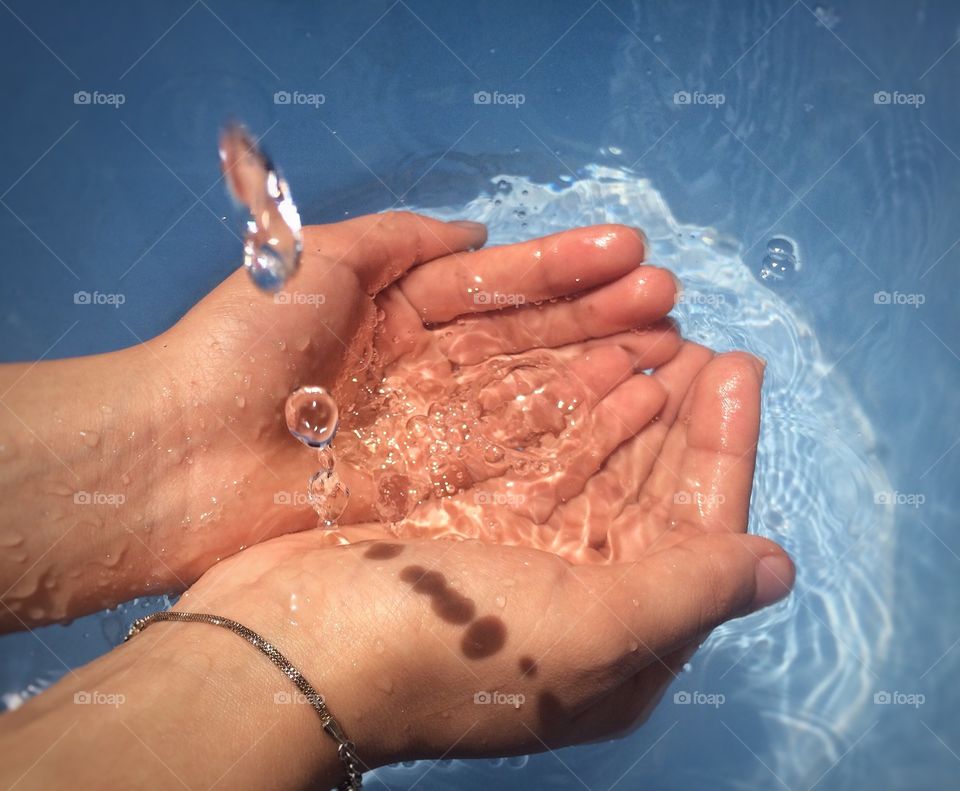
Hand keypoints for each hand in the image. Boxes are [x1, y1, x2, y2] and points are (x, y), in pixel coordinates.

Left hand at [0, 211, 677, 627]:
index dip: (561, 269)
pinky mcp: (436, 489)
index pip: (498, 287)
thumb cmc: (237, 347)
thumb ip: (397, 240)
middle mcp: (427, 373)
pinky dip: (570, 432)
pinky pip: (515, 453)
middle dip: (597, 317)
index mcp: (399, 315)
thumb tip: (475, 231)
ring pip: (533, 394)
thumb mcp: (315, 261)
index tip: (629, 253)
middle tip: (668, 299)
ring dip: (598, 369)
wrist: (177, 458)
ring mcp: (437, 433)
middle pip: (528, 340)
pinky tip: (625, 410)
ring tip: (668, 347)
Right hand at [161, 345, 790, 774]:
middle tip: (692, 334)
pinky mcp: (465, 521)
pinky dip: (563, 407)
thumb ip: (688, 592)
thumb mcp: (587, 634)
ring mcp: (518, 555)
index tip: (738, 364)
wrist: (290, 651)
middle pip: (647, 487)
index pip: (699, 527)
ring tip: (649, 333)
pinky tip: (583, 365)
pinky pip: (535, 451)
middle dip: (675, 413)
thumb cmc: (446, 649)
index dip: (723, 444)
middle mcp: (577, 598)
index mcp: (620, 640)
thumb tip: (778, 567)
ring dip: (625, 399)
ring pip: (594, 462)